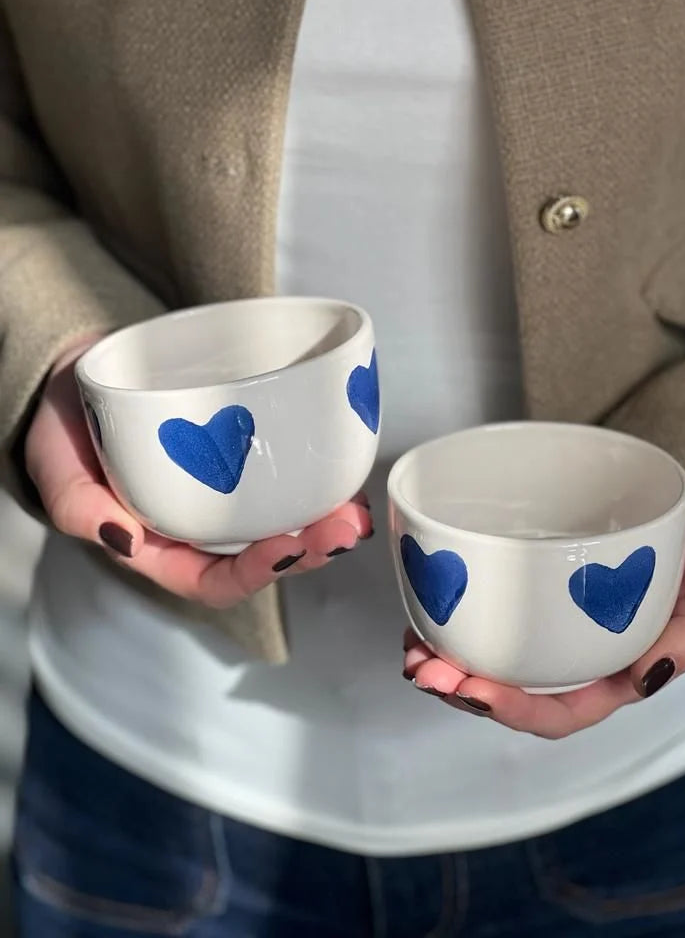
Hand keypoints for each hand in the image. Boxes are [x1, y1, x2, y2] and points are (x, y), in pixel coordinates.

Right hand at [25, 338, 372, 607]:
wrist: (79, 375)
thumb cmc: (64, 434)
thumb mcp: (56, 474)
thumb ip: (79, 509)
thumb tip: (126, 539)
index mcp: (164, 548)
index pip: (216, 580)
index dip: (257, 573)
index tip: (290, 546)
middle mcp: (202, 524)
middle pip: (265, 552)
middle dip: (312, 547)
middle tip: (347, 524)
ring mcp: (224, 487)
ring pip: (282, 513)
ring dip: (324, 513)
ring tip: (356, 502)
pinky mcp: (238, 449)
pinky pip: (281, 468)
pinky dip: (314, 470)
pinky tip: (340, 461)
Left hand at [403, 480, 684, 734]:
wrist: (675, 498)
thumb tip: (642, 677)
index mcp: (612, 670)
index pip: (560, 712)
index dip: (515, 711)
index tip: (476, 691)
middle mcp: (570, 653)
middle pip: (509, 691)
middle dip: (460, 690)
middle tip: (423, 668)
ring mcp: (543, 622)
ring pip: (486, 656)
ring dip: (443, 659)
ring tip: (411, 646)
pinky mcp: (522, 585)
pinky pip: (482, 611)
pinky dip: (448, 616)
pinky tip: (424, 608)